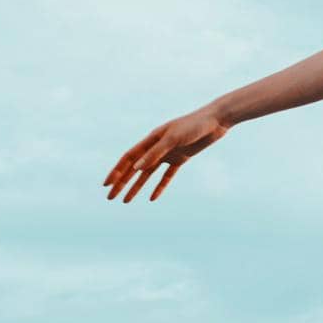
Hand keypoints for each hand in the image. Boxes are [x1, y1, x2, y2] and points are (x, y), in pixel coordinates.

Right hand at [102, 106, 228, 202]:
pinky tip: (152, 198)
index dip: (116, 171)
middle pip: (135, 168)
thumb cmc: (194, 125)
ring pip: (148, 174)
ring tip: (126, 201)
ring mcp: (169, 153)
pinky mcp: (181, 158)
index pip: (129, 158)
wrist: (216, 121)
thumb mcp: (173, 138)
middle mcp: (157, 147)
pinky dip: (159, 187)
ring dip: (136, 187)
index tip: (106, 185)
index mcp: (151, 139)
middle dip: (121, 183)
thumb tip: (136, 168)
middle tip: (110, 198)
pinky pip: (167, 176)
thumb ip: (155, 152)